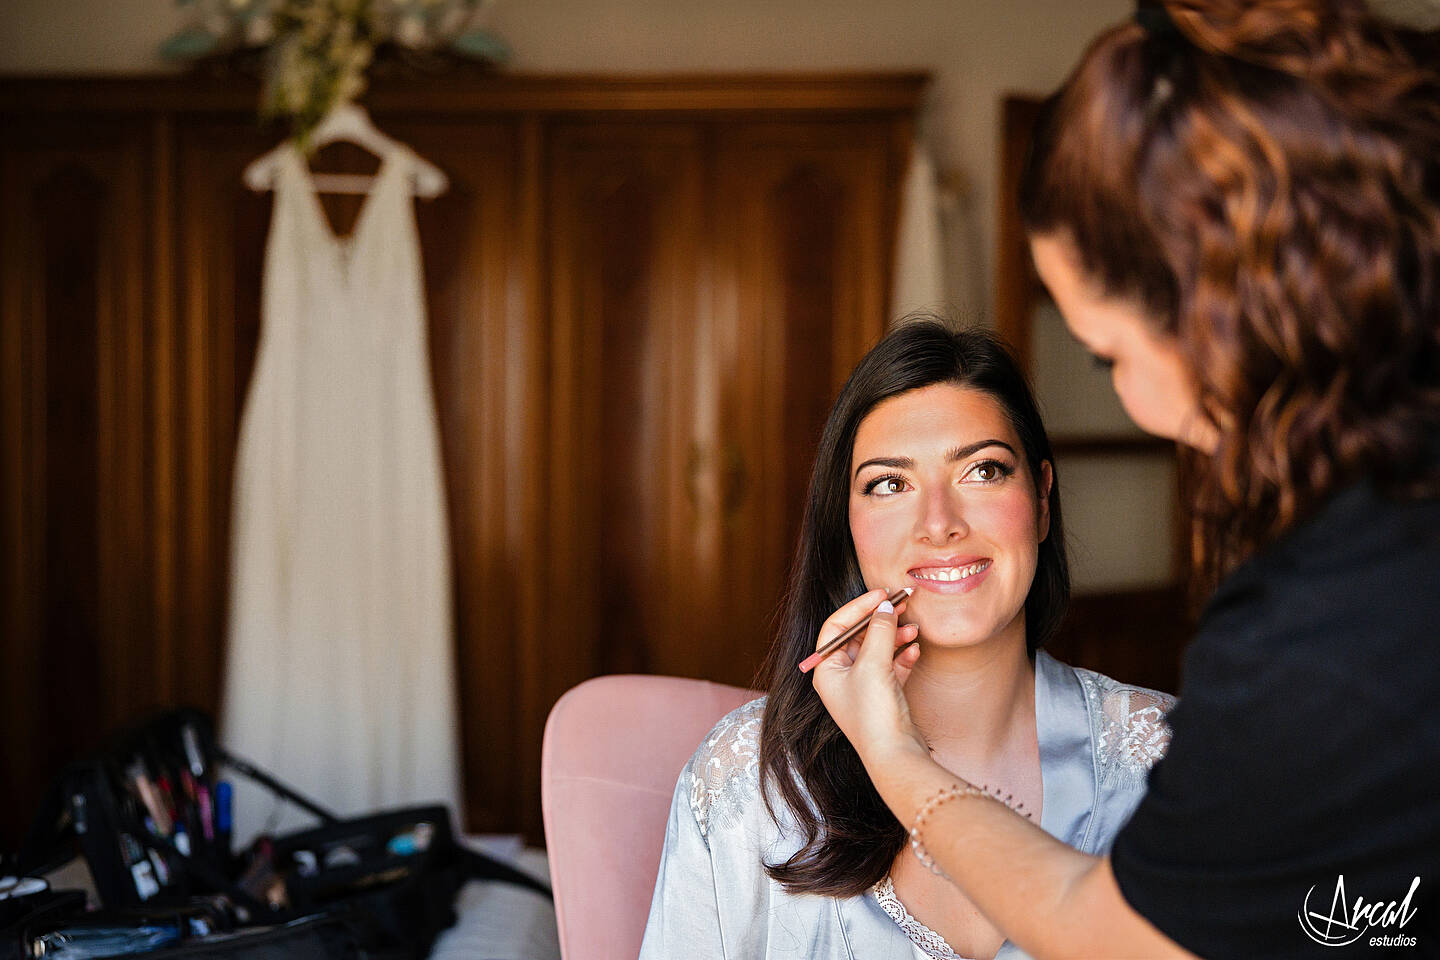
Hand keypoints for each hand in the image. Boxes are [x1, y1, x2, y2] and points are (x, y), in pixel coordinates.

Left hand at [810, 589, 929, 770]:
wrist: (896, 756)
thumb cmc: (874, 714)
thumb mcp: (873, 664)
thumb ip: (879, 630)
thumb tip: (885, 606)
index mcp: (826, 670)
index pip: (838, 627)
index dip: (859, 607)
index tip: (881, 595)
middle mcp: (840, 678)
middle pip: (859, 637)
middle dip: (881, 620)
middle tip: (902, 604)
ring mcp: (862, 688)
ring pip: (878, 650)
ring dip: (895, 636)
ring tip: (913, 629)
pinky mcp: (883, 698)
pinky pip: (892, 667)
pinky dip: (902, 656)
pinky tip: (914, 650)